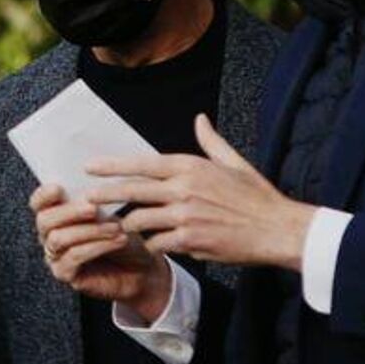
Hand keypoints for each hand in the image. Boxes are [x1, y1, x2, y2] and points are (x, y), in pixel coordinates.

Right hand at [30, 182, 171, 321]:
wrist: (142, 266)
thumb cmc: (123, 234)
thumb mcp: (111, 211)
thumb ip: (93, 199)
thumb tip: (87, 187)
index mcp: (55, 215)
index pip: (38, 203)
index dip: (44, 195)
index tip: (59, 188)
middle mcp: (49, 236)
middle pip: (44, 221)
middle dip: (68, 212)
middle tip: (93, 208)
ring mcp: (55, 257)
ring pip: (58, 239)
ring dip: (89, 230)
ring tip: (116, 227)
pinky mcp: (65, 274)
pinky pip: (74, 257)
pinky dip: (97, 246)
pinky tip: (118, 240)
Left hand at [86, 113, 314, 269]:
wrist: (278, 230)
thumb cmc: (257, 197)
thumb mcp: (234, 163)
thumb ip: (211, 141)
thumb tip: (200, 119)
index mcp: (191, 167)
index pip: (142, 163)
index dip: (113, 166)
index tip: (90, 167)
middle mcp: (184, 189)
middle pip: (131, 191)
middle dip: (104, 195)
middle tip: (86, 199)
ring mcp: (185, 216)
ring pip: (139, 220)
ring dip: (130, 226)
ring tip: (125, 228)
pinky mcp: (190, 240)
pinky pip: (157, 243)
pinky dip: (153, 245)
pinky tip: (155, 244)